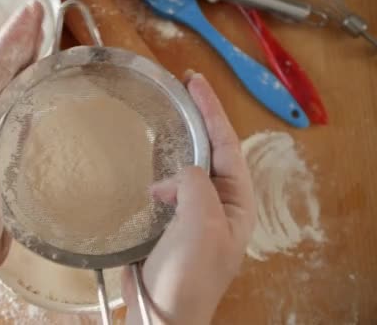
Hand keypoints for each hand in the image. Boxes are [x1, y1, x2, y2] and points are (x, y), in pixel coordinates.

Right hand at [122, 72, 255, 324]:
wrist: (162, 312)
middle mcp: (219, 203)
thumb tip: (182, 171)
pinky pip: (168, 185)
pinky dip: (158, 173)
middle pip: (210, 150)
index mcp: (236, 202)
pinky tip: (148, 179)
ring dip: (176, 145)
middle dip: (198, 120)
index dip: (212, 111)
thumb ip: (197, 186)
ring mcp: (195, 211)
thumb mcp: (201, 225)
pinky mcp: (171, 220)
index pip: (227, 145)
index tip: (195, 82)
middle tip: (180, 90)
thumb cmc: (188, 276)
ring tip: (162, 126)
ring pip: (188, 166)